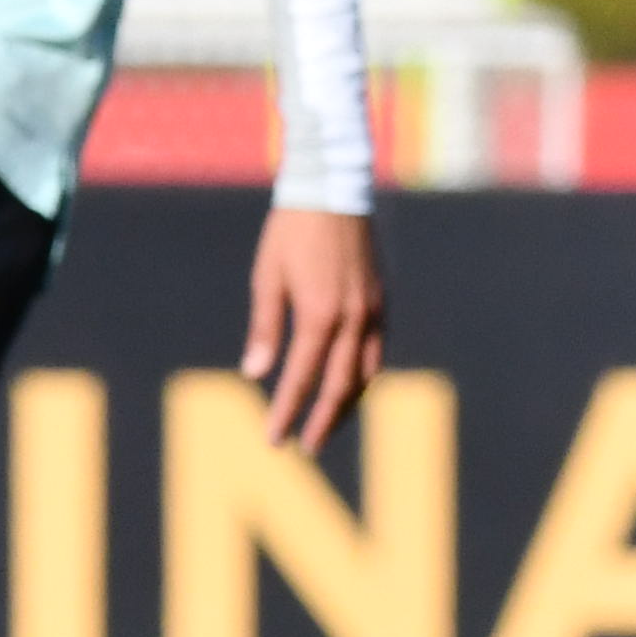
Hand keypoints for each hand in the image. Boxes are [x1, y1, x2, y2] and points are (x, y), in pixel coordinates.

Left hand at [243, 205, 387, 451]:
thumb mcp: (267, 277)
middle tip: (306, 448)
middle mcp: (353, 318)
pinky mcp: (381, 300)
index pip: (302, 378)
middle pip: (340, 386)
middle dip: (323, 421)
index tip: (275, 439)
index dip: (288, 412)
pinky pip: (377, 351)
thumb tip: (254, 374)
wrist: (333, 188)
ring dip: (347, 404)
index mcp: (320, 314)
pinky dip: (364, 376)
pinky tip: (350, 384)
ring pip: (366, 373)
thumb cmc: (291, 231)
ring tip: (329, 423)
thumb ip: (265, 328)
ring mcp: (372, 310)